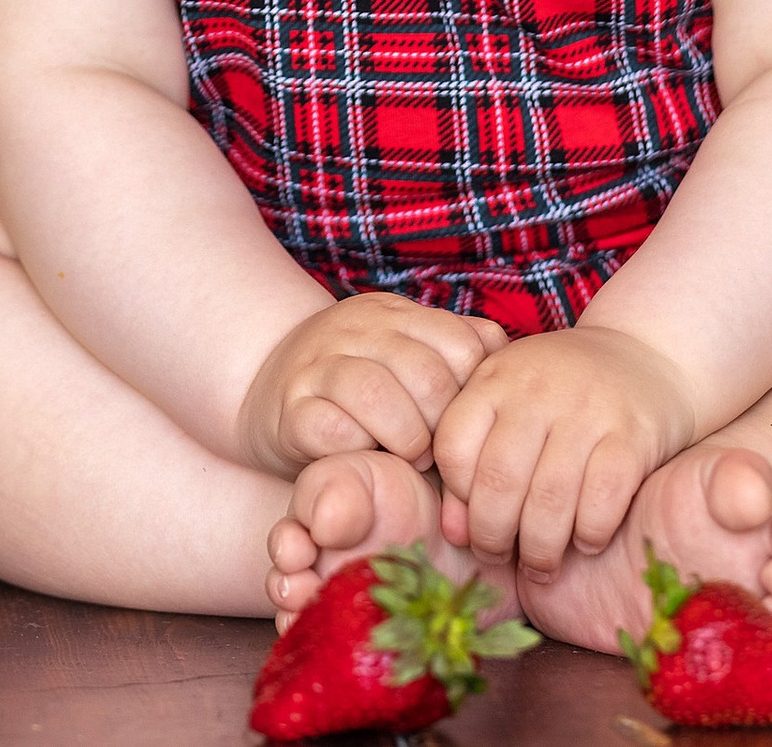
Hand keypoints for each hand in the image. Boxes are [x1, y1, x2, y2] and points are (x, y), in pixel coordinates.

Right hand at [239, 293, 505, 474]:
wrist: (267, 386)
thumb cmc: (362, 385)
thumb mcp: (408, 354)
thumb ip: (456, 351)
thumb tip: (504, 352)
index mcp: (398, 314)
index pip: (463, 344)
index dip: (474, 393)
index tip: (465, 421)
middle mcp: (358, 329)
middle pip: (426, 374)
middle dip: (443, 424)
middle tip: (440, 450)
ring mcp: (320, 365)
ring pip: (379, 395)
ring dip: (406, 440)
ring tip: (410, 457)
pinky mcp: (291, 409)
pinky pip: (333, 430)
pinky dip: (359, 450)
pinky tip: (366, 456)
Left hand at [432, 324, 697, 579]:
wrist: (646, 354)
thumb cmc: (562, 393)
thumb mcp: (509, 407)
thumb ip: (474, 463)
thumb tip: (454, 534)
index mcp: (497, 376)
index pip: (454, 446)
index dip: (457, 496)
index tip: (473, 517)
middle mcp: (538, 387)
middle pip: (499, 480)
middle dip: (493, 536)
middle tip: (499, 557)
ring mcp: (588, 408)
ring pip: (549, 499)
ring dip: (540, 549)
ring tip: (540, 566)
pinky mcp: (632, 433)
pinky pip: (602, 500)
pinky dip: (589, 534)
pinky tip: (586, 542)